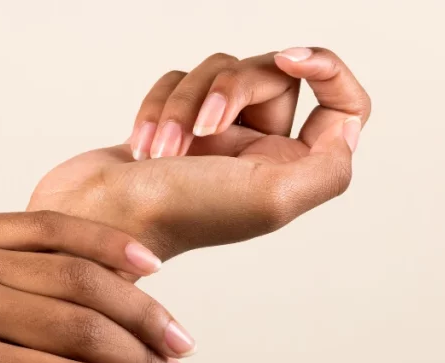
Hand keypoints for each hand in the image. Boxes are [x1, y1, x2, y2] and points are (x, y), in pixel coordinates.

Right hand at [30, 47, 370, 259]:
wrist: (96, 220)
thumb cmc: (176, 216)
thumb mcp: (272, 198)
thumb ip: (330, 165)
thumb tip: (347, 127)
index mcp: (291, 171)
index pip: (343, 105)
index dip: (327, 68)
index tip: (293, 59)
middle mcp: (258, 153)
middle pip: (270, 75)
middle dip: (229, 88)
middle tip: (202, 127)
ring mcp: (213, 139)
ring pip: (217, 73)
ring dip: (183, 103)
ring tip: (160, 150)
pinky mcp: (171, 127)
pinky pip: (176, 83)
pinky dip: (156, 106)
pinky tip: (141, 146)